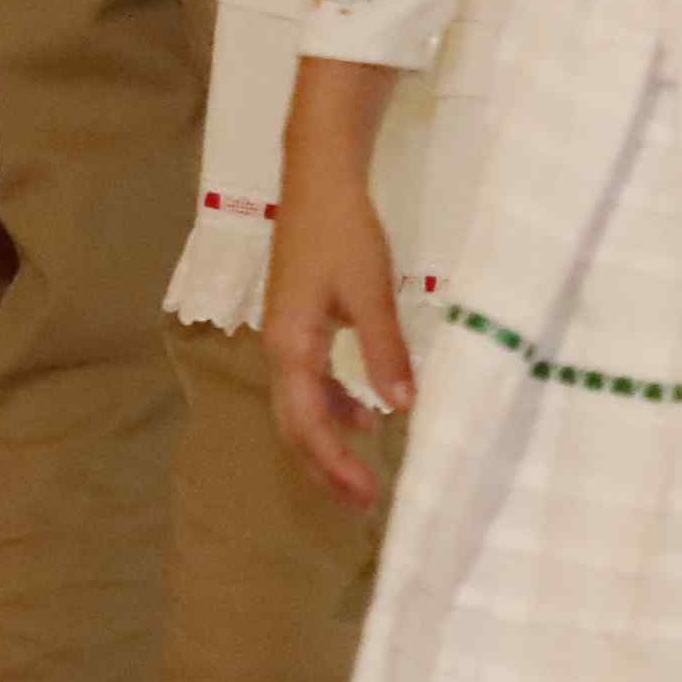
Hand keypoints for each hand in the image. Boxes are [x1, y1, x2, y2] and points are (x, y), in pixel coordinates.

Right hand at [261, 61, 414, 507]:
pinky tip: (365, 412)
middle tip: (363, 501)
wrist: (318, 179)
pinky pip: (310, 382)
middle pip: (295, 425)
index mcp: (290, 347)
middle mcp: (279, 349)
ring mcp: (285, 336)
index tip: (366, 495)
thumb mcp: (371, 292)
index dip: (334, 464)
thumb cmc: (344, 233)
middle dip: (326, 466)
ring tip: (363, 471)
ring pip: (301, 406)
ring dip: (329, 439)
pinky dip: (333, 405)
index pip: (307, 424)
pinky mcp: (299, 323)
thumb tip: (402, 408)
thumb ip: (385, 350)